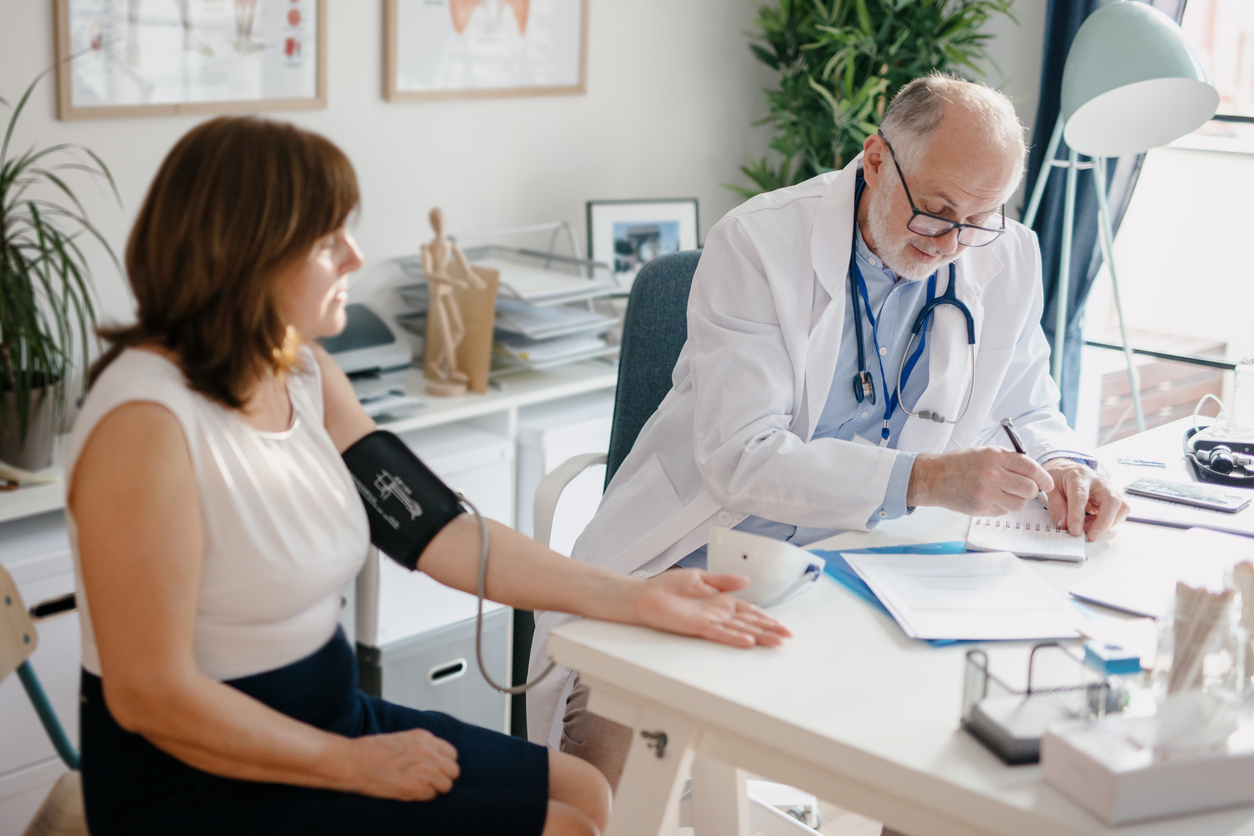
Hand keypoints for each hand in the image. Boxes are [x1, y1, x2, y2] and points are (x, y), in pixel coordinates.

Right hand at [344, 729, 458, 800]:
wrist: (353, 762)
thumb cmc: (371, 751)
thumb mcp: (402, 739)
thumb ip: (422, 746)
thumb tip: (435, 757)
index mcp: (424, 738)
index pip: (452, 754)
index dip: (444, 763)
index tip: (437, 769)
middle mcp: (427, 752)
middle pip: (453, 770)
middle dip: (444, 777)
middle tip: (431, 781)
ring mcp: (423, 770)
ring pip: (446, 785)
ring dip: (435, 789)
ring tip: (420, 788)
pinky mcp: (415, 787)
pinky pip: (431, 796)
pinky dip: (423, 797)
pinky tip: (410, 792)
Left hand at [630, 570, 792, 647]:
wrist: (645, 595)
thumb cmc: (668, 587)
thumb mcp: (700, 577)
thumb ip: (723, 579)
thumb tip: (745, 579)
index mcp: (720, 601)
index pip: (749, 610)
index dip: (766, 617)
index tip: (781, 624)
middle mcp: (718, 614)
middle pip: (749, 622)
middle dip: (769, 629)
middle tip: (787, 637)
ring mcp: (709, 621)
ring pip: (739, 631)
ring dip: (758, 637)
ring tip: (775, 642)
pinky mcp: (697, 626)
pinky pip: (720, 633)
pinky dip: (734, 638)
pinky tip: (748, 641)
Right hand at [908, 448, 1053, 515]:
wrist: (933, 477)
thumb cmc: (958, 464)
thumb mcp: (984, 452)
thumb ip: (1007, 459)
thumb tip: (1032, 471)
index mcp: (995, 456)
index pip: (1031, 468)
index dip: (1043, 477)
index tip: (1047, 483)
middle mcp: (992, 474)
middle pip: (1029, 489)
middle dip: (1031, 490)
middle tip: (1025, 489)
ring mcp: (987, 493)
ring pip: (1020, 504)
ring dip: (1017, 501)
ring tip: (1005, 494)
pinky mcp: (981, 508)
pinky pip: (1004, 511)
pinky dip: (1001, 507)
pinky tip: (990, 499)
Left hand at [1042, 459, 1129, 540]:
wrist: (1069, 470)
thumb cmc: (1060, 479)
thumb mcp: (1050, 490)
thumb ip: (1056, 507)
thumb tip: (1063, 526)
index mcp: (1078, 476)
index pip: (1081, 496)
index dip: (1078, 515)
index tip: (1075, 531)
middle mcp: (1098, 481)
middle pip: (1111, 500)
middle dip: (1103, 522)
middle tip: (1090, 536)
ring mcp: (1110, 488)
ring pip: (1121, 507)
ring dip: (1107, 524)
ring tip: (1088, 529)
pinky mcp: (1115, 497)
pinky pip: (1120, 513)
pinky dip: (1109, 523)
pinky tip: (1093, 524)